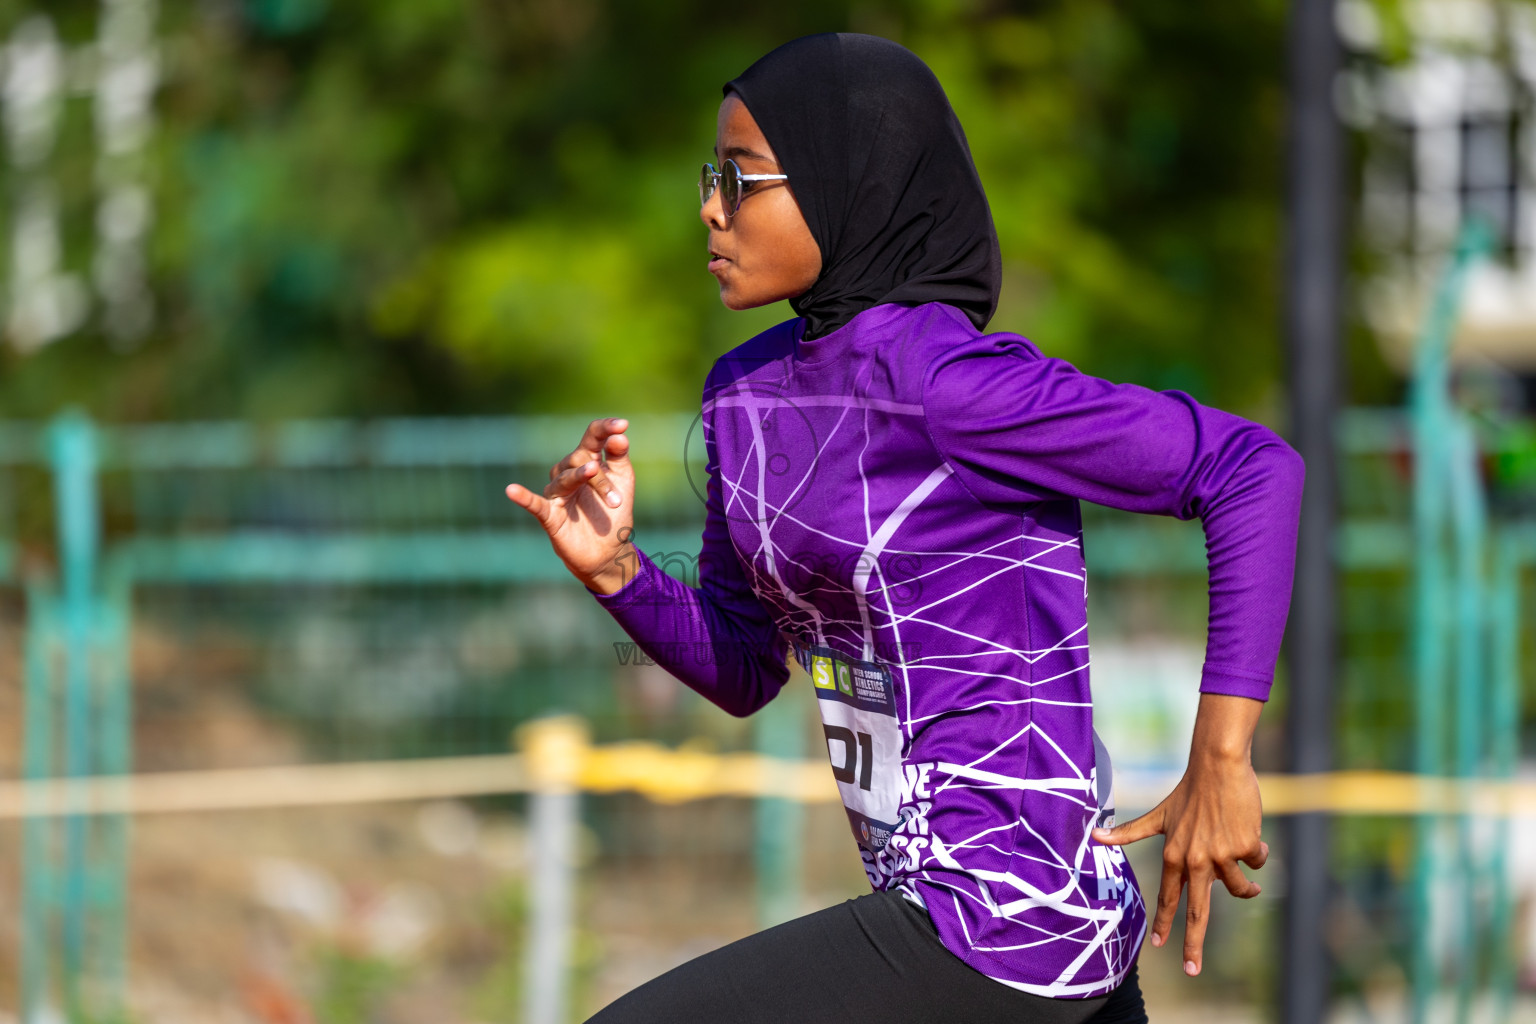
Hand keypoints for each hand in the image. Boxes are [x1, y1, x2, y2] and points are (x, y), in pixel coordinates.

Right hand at [505, 417, 635, 593]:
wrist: (609, 552)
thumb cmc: (613, 513)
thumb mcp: (623, 482)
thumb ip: (619, 458)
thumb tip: (619, 436)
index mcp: (588, 460)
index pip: (592, 436)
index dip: (605, 428)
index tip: (622, 425)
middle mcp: (569, 473)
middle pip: (579, 458)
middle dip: (600, 476)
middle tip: (617, 501)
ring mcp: (557, 493)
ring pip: (566, 478)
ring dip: (585, 480)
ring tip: (593, 472)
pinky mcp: (549, 515)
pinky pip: (534, 504)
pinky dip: (523, 497)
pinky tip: (512, 491)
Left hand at [1091, 693, 1267, 977]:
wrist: (1216, 767)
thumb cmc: (1189, 792)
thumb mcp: (1159, 815)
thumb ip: (1130, 831)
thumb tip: (1094, 836)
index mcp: (1175, 855)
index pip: (1169, 896)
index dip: (1165, 923)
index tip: (1160, 947)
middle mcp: (1196, 860)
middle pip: (1197, 911)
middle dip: (1193, 944)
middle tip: (1191, 970)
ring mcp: (1221, 855)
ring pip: (1240, 888)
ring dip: (1247, 886)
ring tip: (1249, 876)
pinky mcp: (1244, 847)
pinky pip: (1257, 861)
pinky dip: (1257, 849)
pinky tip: (1249, 830)